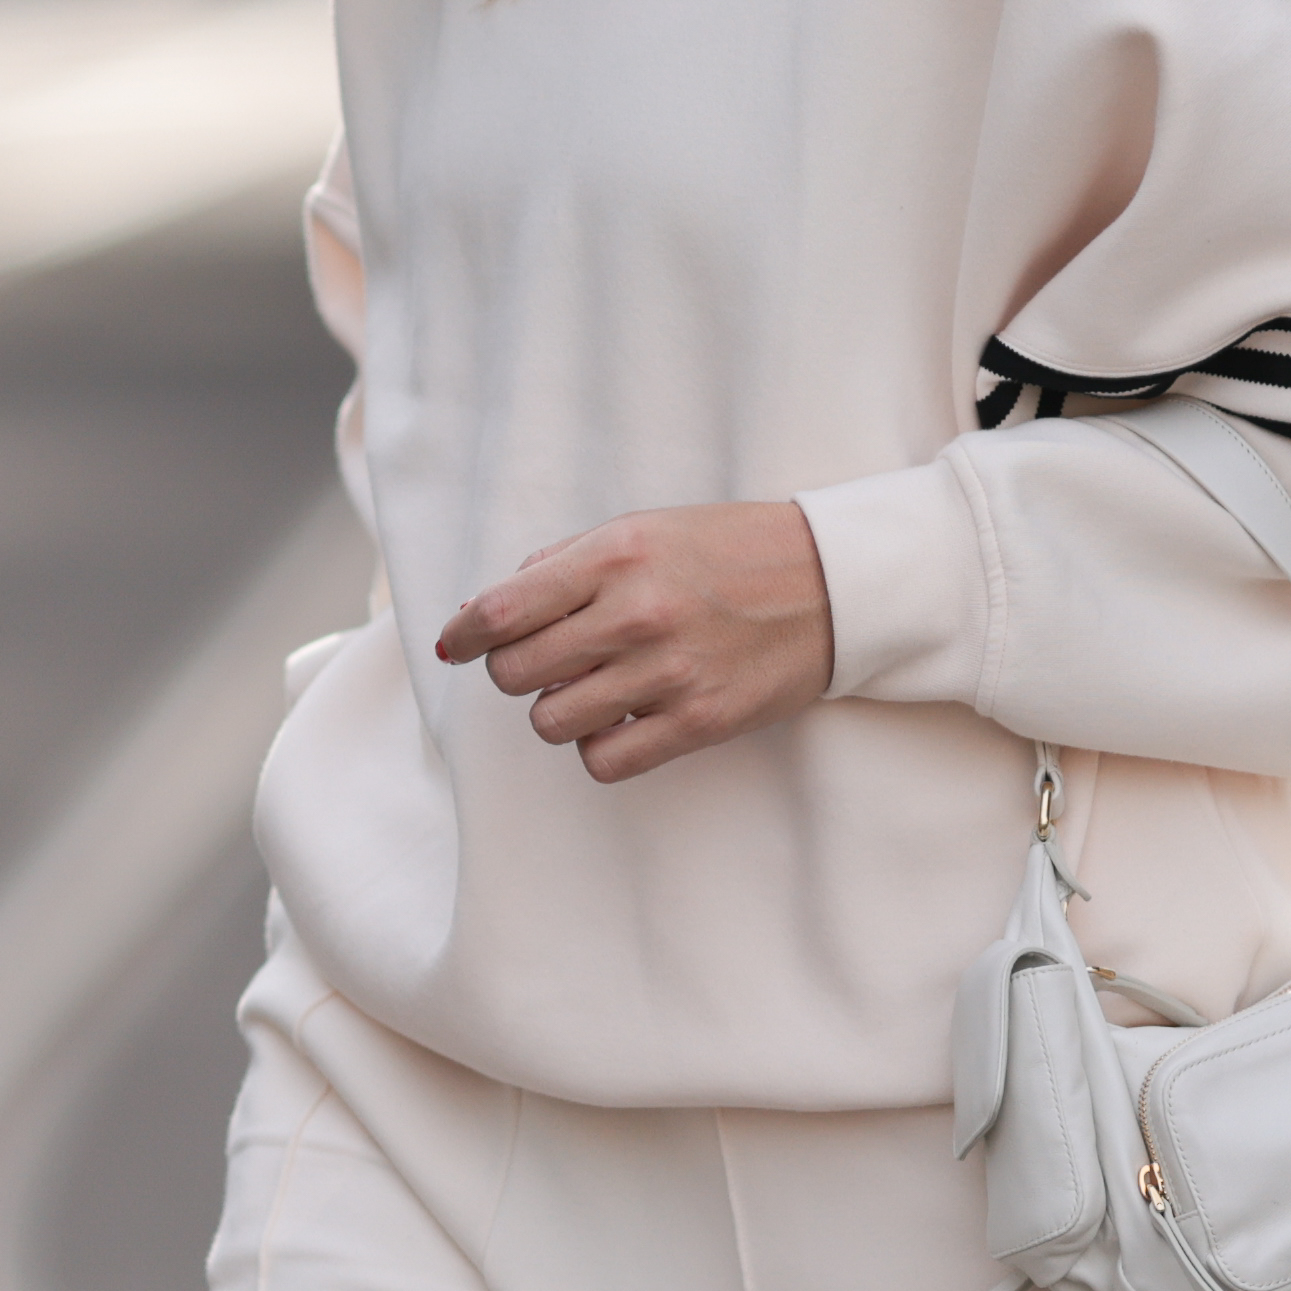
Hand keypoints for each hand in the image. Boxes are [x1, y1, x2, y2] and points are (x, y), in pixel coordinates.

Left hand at [439, 501, 834, 785]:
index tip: (460, 644)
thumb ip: (561, 566)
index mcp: (616, 556)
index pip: (502, 611)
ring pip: (551, 721)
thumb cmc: (729, 551)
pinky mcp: (699, 721)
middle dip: (516, 670)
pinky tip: (621, 718)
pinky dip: (599, 746)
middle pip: (515, 673)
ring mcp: (668, 672)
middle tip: (546, 660)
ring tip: (592, 686)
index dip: (466, 634)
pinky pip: (604, 760)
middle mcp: (637, 614)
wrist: (830, 582)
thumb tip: (478, 614)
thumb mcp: (642, 530)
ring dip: (558, 708)